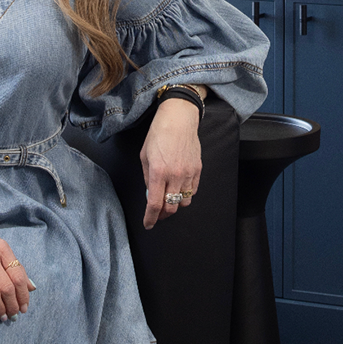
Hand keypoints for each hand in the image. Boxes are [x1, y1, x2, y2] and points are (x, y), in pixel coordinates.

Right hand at [0, 218, 34, 320]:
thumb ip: (13, 264)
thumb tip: (31, 287)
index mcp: (2, 248)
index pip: (18, 275)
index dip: (23, 294)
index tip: (24, 307)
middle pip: (7, 286)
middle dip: (13, 304)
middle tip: (13, 315)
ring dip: (0, 307)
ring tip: (3, 316)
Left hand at [140, 99, 201, 228]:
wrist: (179, 119)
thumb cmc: (158, 134)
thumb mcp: (144, 156)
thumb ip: (148, 178)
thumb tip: (151, 194)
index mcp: (159, 172)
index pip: (155, 204)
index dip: (151, 218)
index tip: (148, 224)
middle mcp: (175, 176)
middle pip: (171, 207)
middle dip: (163, 215)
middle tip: (157, 214)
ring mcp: (189, 173)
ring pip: (184, 202)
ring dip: (175, 205)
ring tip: (168, 201)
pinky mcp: (198, 170)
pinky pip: (193, 191)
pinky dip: (185, 195)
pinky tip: (179, 190)